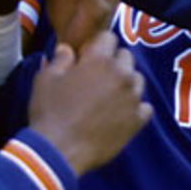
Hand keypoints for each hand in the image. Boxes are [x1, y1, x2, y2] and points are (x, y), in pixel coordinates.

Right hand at [28, 31, 152, 175]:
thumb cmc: (49, 113)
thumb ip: (60, 60)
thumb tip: (67, 51)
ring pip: (137, 80)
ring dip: (126, 83)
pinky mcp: (136, 122)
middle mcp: (121, 76)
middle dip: (113, 62)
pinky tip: (120, 114)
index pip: (108, 38)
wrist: (59, 152)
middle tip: (96, 77)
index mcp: (99, 60)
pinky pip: (145, 107)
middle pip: (126, 57)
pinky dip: (135, 108)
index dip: (96, 45)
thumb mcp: (45, 80)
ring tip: (108, 96)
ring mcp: (132, 99)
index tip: (87, 57)